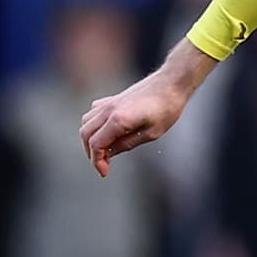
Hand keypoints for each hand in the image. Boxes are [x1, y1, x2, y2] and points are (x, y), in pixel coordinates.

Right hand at [79, 39, 215, 175]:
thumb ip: (127, 144)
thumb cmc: (166, 108)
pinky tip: (106, 132)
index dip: (97, 161)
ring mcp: (109, 102)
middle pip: (85, 135)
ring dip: (90, 139)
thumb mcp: (151, 133)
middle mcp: (108, 110)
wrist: (171, 83)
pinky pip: (93, 113)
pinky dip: (93, 126)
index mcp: (118, 119)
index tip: (104, 173)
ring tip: (104, 151)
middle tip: (104, 165)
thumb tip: (109, 155)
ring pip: (86, 123)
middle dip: (91, 153)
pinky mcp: (112, 99)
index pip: (96, 144)